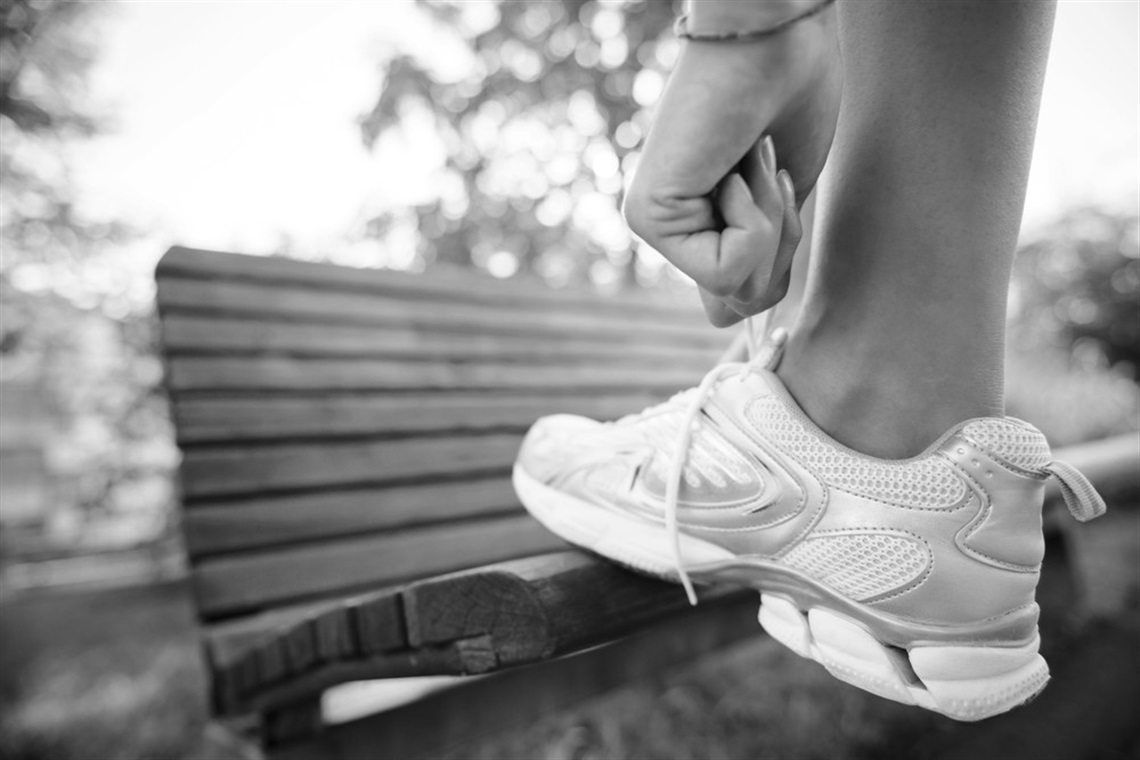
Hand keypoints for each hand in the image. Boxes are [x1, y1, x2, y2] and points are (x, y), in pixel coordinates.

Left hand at [623, 7, 841, 325]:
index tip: (777, 184)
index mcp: (703, 227)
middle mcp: (671, 231)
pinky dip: (753, 218)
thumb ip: (756, 260)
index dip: (777, 264)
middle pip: (748, 303)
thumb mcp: (781, 204)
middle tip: (767, 169)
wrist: (778, 42)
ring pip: (741, 289)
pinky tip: (733, 165)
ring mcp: (654, 226)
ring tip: (750, 159)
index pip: (741, 303)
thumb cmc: (790, 104)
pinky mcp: (646, 219)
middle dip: (782, 244)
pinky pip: (728, 268)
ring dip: (771, 222)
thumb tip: (726, 324)